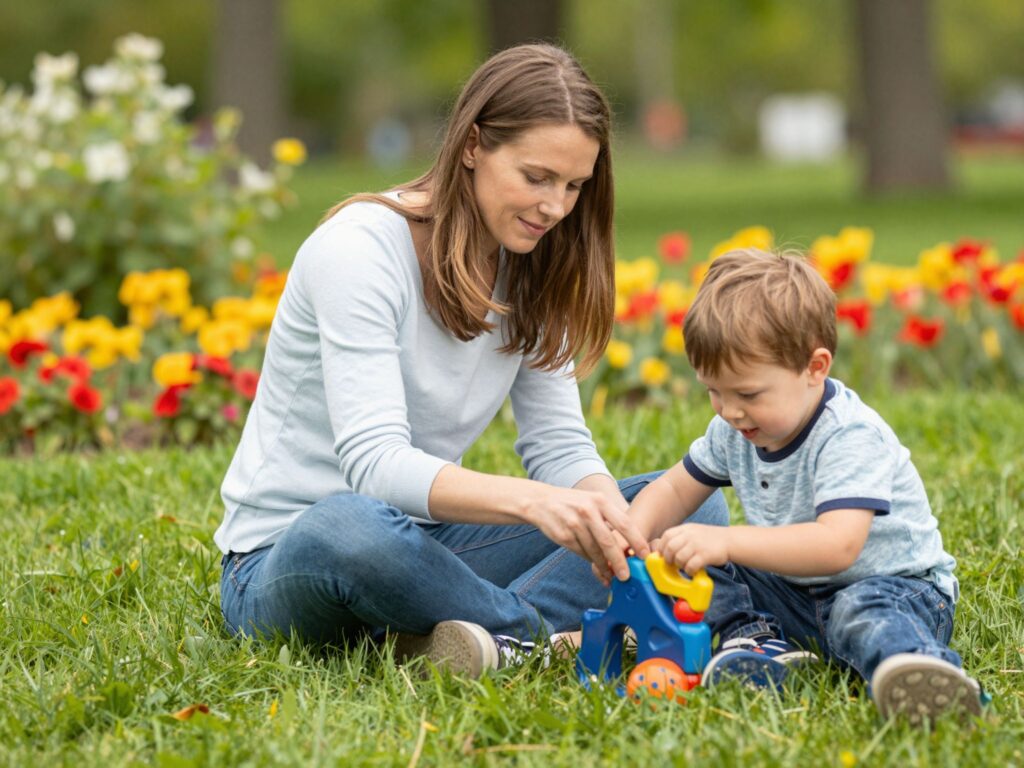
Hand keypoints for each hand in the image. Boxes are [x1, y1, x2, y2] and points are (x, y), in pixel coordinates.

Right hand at [524, 487, 649, 581]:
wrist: (541, 501)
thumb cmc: (574, 504)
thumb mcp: (593, 502)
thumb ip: (610, 519)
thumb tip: (630, 544)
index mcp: (600, 501)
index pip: (624, 523)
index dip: (637, 541)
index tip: (645, 556)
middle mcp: (588, 511)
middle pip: (608, 541)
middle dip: (619, 561)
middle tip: (626, 576)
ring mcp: (574, 523)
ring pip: (594, 551)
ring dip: (603, 565)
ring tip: (609, 574)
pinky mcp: (563, 535)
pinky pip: (581, 553)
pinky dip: (589, 560)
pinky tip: (594, 564)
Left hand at [657, 523, 729, 575]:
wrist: (730, 540)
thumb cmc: (709, 539)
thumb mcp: (693, 532)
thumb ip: (679, 537)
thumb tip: (662, 548)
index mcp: (685, 528)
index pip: (666, 535)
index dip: (662, 547)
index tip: (662, 555)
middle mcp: (690, 535)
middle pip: (670, 547)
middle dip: (668, 558)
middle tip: (672, 563)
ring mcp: (697, 545)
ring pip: (679, 557)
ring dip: (679, 565)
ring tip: (685, 566)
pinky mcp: (705, 555)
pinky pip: (691, 565)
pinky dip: (689, 571)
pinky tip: (693, 571)